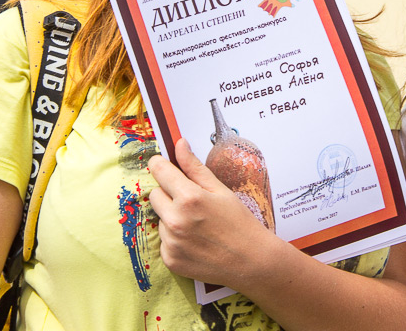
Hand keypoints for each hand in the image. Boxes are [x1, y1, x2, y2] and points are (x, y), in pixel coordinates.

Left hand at [147, 138, 278, 286]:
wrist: (251, 261)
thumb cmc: (240, 223)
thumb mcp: (220, 190)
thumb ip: (194, 167)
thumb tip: (179, 144)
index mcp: (189, 198)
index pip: (159, 171)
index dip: (161, 165)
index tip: (164, 165)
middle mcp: (176, 220)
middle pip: (155, 194)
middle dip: (168, 193)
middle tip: (191, 202)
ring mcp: (171, 243)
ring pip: (159, 218)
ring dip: (172, 218)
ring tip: (197, 225)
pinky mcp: (170, 260)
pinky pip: (163, 241)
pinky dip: (174, 239)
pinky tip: (195, 241)